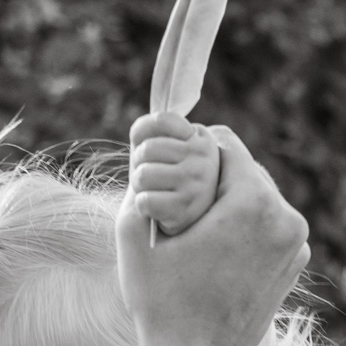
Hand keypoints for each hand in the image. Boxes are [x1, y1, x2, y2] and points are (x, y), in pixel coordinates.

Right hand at [117, 126, 308, 345]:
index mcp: (253, 200)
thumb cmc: (161, 301)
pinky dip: (245, 229)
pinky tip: (218, 255)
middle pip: (243, 169)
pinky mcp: (296, 262)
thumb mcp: (135, 230)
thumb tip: (148, 148)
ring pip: (257, 196)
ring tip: (197, 235)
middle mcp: (287, 216)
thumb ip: (142, 178)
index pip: (223, 142)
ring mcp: (297, 242)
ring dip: (228, 203)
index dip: (190, 153)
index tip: (171, 181)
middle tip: (180, 211)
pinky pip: (268, 225)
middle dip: (211, 179)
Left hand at [128, 112, 220, 236]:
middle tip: (152, 177)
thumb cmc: (169, 182)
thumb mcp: (167, 152)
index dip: (143, 135)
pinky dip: (142, 206)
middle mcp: (205, 158)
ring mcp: (198, 184)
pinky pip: (145, 201)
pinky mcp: (186, 210)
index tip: (152, 150)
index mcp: (201, 139)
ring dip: (140, 187)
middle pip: (147, 149)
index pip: (160, 120)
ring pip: (143, 175)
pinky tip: (156, 210)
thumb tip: (142, 130)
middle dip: (140, 164)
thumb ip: (154, 135)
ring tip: (154, 192)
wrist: (186, 225)